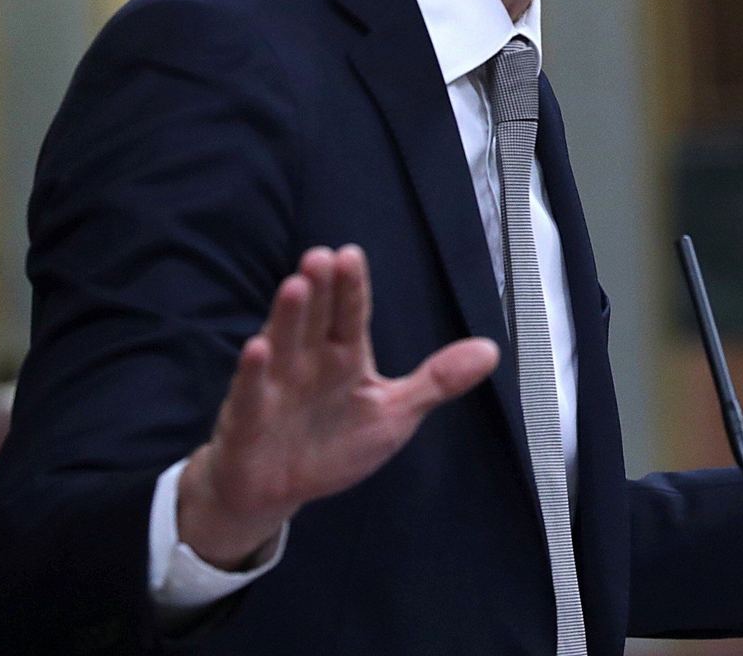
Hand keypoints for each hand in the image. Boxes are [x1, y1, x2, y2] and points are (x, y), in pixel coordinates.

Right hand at [178, 244, 499, 567]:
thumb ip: (437, 381)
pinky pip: (252, 392)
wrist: (275, 489)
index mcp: (345, 355)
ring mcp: (276, 385)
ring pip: (284, 344)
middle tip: (322, 256)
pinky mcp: (250, 417)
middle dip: (320, 289)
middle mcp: (309, 361)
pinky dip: (254, 372)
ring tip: (295, 286)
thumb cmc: (333, 444)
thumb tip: (492, 350)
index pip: (350, 314)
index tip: (350, 254)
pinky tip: (258, 348)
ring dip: (287, 316)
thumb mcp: (395, 413)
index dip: (352, 287)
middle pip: (316, 319)